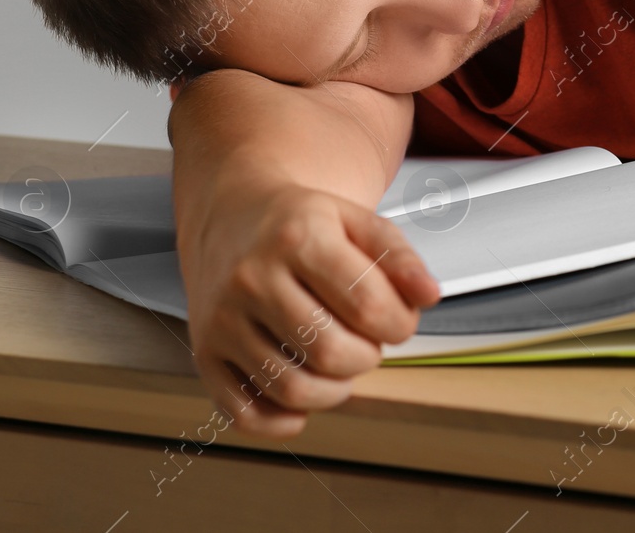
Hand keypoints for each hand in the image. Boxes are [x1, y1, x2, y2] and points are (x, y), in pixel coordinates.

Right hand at [182, 166, 439, 438]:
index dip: (400, 324)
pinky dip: (284, 419)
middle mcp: (252, 277)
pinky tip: (302, 389)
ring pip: (292, 388)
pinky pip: (246, 414)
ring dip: (334, 390)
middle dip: (367, 357)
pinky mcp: (205, 352)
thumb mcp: (356, 221)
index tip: (398, 320)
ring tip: (339, 362)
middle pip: (331, 352)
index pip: (368, 304)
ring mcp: (223, 319)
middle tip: (366, 341)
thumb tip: (429, 295)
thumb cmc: (298, 223)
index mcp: (297, 238)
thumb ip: (399, 257)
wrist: (231, 214)